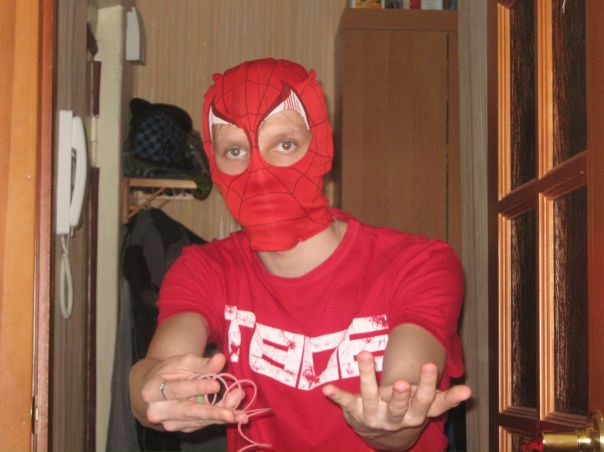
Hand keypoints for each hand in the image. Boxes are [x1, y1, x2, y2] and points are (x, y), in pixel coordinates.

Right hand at [140, 352, 247, 432]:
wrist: (157, 388)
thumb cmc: (170, 371)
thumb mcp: (183, 362)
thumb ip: (202, 363)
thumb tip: (220, 359)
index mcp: (152, 390)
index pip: (177, 389)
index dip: (197, 387)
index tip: (217, 385)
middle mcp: (158, 411)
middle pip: (188, 411)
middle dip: (212, 412)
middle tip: (232, 414)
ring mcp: (170, 422)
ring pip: (198, 420)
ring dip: (221, 416)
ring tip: (241, 413)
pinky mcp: (182, 428)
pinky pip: (203, 424)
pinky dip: (219, 419)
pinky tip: (236, 415)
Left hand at [322, 352, 470, 440]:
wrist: (379, 435)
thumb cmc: (407, 411)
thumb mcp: (426, 407)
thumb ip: (446, 399)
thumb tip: (470, 391)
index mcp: (416, 415)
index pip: (428, 404)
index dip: (431, 388)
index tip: (433, 367)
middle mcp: (396, 418)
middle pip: (401, 406)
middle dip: (402, 394)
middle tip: (403, 382)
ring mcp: (374, 415)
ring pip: (370, 396)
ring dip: (366, 376)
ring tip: (364, 354)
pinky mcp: (355, 411)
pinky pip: (345, 402)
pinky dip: (336, 396)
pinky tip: (326, 388)